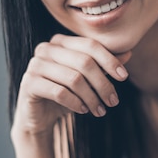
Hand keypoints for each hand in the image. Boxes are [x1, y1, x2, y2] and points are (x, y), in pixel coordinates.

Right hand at [11, 34, 131, 137]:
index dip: (109, 60)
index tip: (124, 77)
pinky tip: (84, 110)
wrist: (40, 115)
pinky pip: (59, 92)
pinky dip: (76, 103)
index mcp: (60, 41)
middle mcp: (46, 48)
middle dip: (103, 83)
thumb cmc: (66, 92)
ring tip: (100, 110)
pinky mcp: (29, 83)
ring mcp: (35, 64)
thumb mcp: (88, 79)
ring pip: (74, 79)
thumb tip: (128, 52)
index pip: (90, 45)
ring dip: (92, 97)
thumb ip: (104, 65)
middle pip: (84, 62)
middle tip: (113, 101)